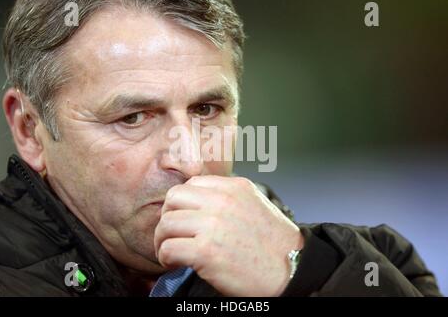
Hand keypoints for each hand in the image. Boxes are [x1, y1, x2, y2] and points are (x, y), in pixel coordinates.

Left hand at [154, 175, 303, 295]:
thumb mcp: (255, 205)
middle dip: (168, 217)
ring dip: (163, 240)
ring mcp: (214, 225)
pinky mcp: (207, 252)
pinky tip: (174, 263)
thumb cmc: (274, 244)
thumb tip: (199, 202)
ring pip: (166, 223)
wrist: (291, 271)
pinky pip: (169, 247)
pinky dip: (166, 257)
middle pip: (173, 198)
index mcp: (235, 187)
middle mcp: (223, 201)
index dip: (182, 203)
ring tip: (172, 252)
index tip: (183, 218)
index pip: (192, 184)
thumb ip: (228, 198)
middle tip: (172, 234)